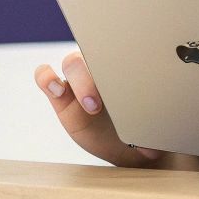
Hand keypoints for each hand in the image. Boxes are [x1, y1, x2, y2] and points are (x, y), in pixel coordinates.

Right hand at [34, 50, 164, 168]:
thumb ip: (153, 130)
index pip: (121, 53)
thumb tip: (152, 143)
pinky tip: (55, 91)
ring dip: (76, 80)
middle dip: (92, 77)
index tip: (121, 87)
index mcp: (127, 72)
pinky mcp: (61, 97)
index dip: (118, 63)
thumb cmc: (144, 131)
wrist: (130, 145)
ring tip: (79, 102)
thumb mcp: (153, 131)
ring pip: (71, 63)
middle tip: (96, 107)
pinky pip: (45, 77)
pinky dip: (46, 78)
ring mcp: (80, 82)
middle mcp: (102, 71)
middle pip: (97, 56)